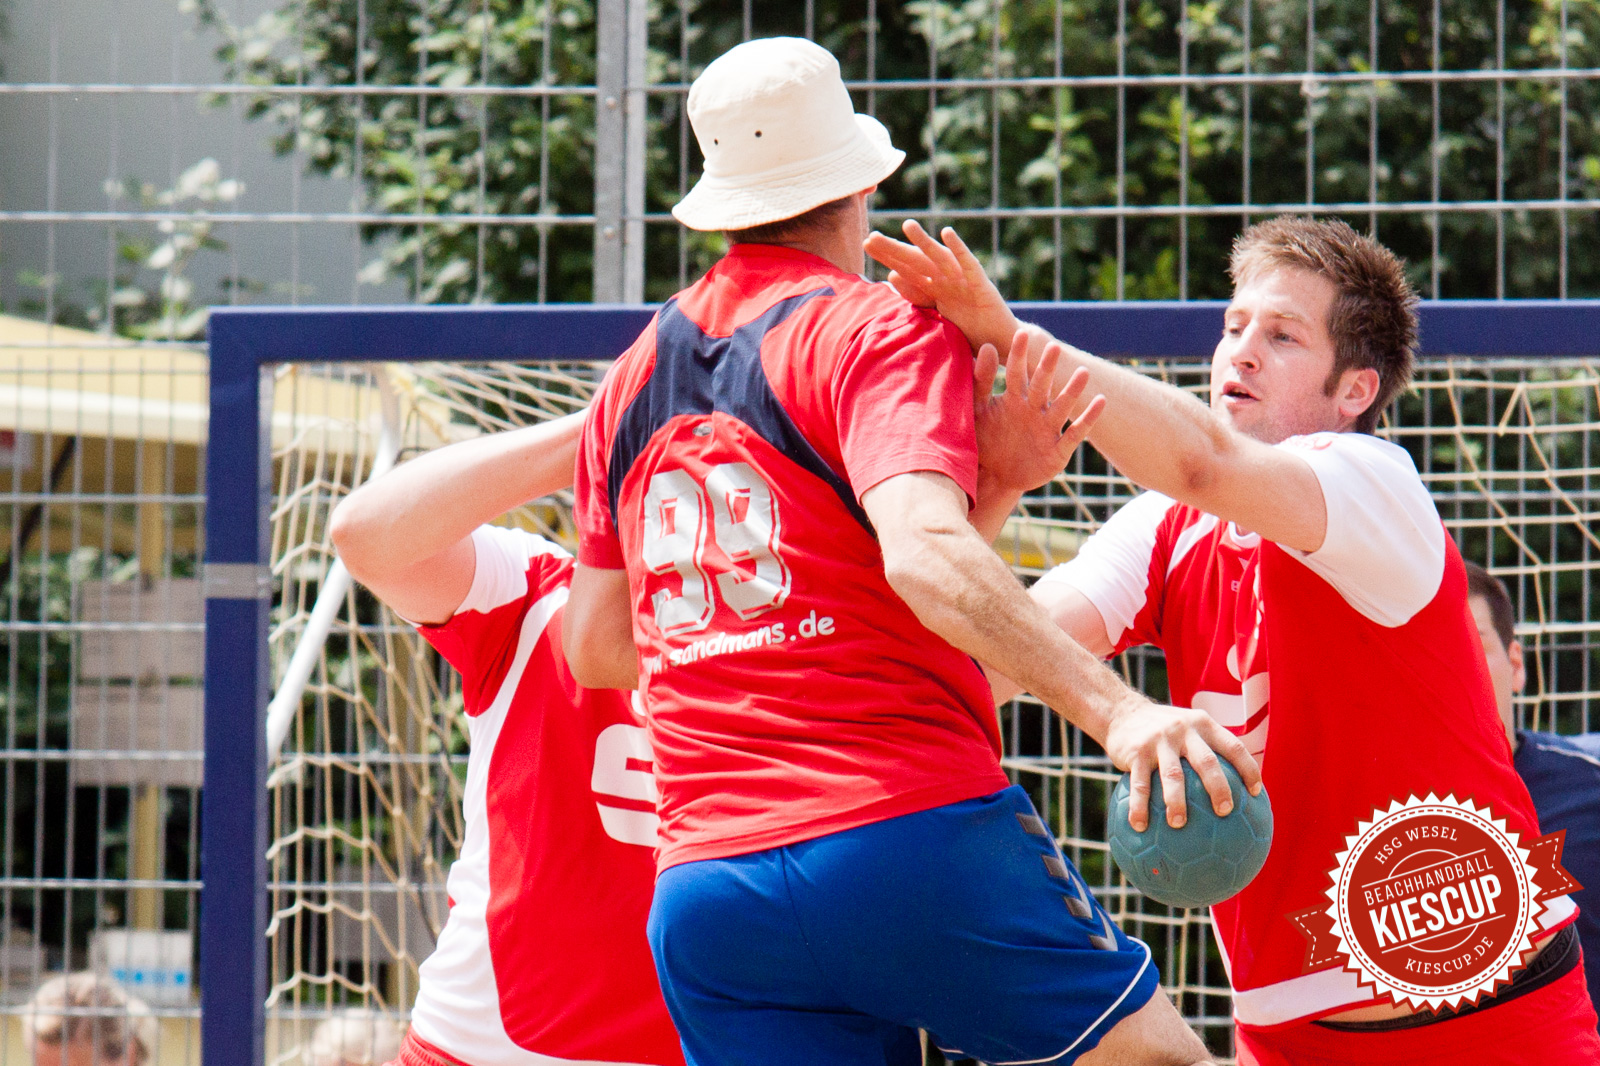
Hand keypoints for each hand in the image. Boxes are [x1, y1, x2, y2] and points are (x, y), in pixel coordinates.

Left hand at [865, 220, 1018, 350]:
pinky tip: (947, 233)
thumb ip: (917, 296)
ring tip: (907, 226)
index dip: (888, 257)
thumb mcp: (937, 315)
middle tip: (872, 237)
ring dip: (924, 242)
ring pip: (940, 259)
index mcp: (935, 287)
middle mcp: (947, 280)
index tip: (866, 245)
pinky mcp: (981, 285)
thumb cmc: (969, 331)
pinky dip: (959, 249)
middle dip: (896, 250)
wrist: (998, 343)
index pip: (906, 270)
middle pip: (917, 262)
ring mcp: (963, 281)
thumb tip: (892, 276)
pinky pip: (968, 265)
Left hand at [976, 328, 1106, 492]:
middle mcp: (1034, 410)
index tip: (1022, 334)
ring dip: (1072, 391)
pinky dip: (1088, 419)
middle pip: (1042, 386)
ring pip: (1062, 406)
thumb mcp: (978, 412)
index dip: (1018, 355)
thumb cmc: (987, 441)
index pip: (1017, 373)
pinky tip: (1100, 401)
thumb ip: (981, 382)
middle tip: (1053, 347)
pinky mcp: (1058, 451)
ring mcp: (1048, 429)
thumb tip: (988, 347)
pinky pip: (1075, 433)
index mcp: (1014, 399)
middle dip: (1047, 368)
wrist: (996, 477)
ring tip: (1083, 373)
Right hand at [1102, 697, 1263, 831]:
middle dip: (1219, 788)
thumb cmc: (1162, 730)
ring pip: (1173, 775)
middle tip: (1225, 812)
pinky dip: (1139, 807)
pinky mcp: (1136, 751)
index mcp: (1203, 725)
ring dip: (1177, 802)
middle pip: (1207, 762)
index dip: (1248, 769)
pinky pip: (1139, 784)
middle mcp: (1184, 730)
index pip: (1233, 746)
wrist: (1121, 712)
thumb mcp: (1188, 728)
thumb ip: (1207, 750)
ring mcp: (1159, 740)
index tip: (1256, 793)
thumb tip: (1235, 794)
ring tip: (1179, 824)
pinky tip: (1139, 826)